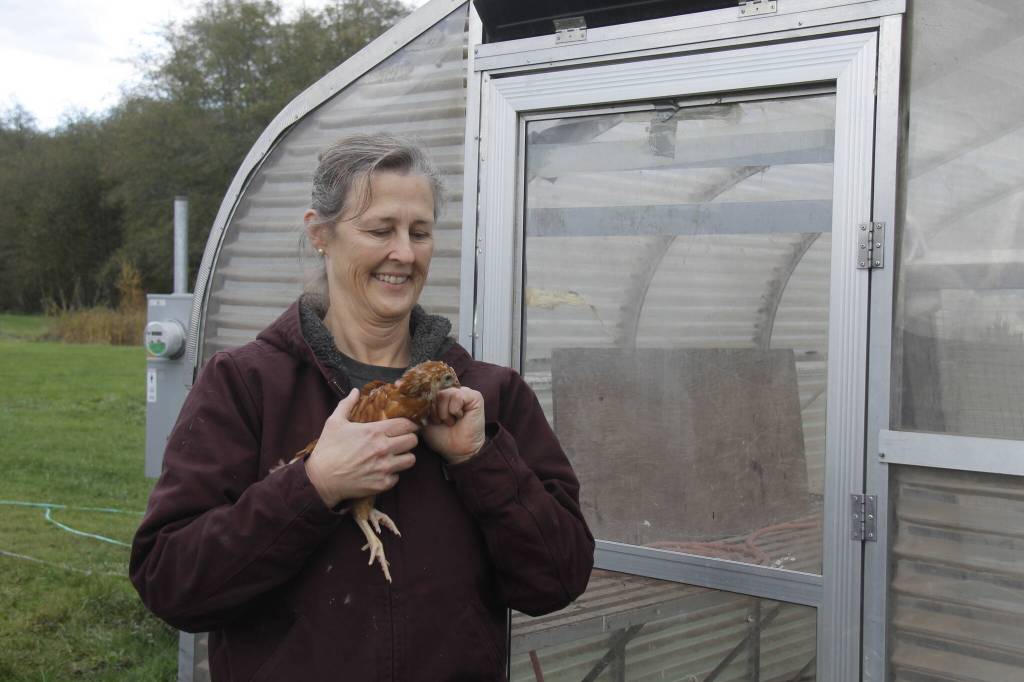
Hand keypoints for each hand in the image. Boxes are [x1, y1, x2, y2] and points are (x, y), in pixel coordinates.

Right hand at [304, 389, 418, 507]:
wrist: (320, 480)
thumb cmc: (327, 449)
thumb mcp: (334, 423)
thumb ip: (347, 404)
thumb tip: (355, 391)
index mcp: (374, 431)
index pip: (406, 424)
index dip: (409, 424)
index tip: (405, 426)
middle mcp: (383, 448)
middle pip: (413, 441)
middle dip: (409, 439)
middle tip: (401, 440)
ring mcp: (384, 467)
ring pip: (410, 460)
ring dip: (404, 457)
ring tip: (396, 456)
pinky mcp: (382, 484)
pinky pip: (398, 477)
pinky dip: (392, 475)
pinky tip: (383, 471)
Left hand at [424, 387, 485, 463]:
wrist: (458, 451)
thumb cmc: (442, 438)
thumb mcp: (426, 420)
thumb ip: (422, 406)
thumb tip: (417, 396)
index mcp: (442, 396)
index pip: (429, 391)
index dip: (428, 406)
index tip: (433, 420)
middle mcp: (453, 392)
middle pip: (436, 392)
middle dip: (436, 411)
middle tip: (442, 422)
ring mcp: (464, 393)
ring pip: (445, 394)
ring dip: (445, 412)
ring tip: (451, 422)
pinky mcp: (475, 397)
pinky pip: (457, 396)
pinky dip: (454, 410)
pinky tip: (460, 418)